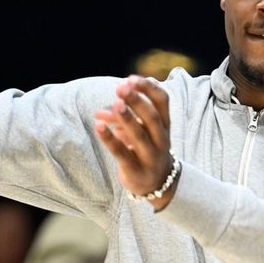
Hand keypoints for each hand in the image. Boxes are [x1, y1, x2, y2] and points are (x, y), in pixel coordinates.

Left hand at [94, 75, 178, 209]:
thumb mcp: (139, 130)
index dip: (149, 88)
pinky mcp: (136, 170)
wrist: (157, 184)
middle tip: (121, 87)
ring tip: (116, 103)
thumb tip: (99, 112)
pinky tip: (98, 126)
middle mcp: (161, 139)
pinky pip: (122, 153)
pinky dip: (110, 139)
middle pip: (152, 117)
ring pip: (139, 135)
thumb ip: (121, 118)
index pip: (163, 101)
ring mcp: (150, 156)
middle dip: (137, 100)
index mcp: (165, 125)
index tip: (132, 78)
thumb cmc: (145, 149)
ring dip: (127, 118)